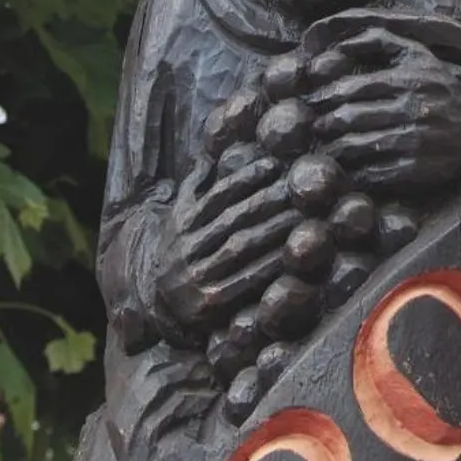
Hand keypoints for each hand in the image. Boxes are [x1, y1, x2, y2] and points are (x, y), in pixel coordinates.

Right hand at [151, 155, 298, 335]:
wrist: (157, 306)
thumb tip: (209, 154)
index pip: (217, 195)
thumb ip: (194, 188)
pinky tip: (291, 254)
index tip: (274, 165)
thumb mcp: (178, 220)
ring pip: (239, 247)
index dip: (245, 178)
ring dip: (274, 230)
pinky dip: (269, 266)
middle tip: (297, 188)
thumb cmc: (181, 254)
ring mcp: (197, 277)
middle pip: (232, 219)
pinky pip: (243, 281)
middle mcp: (186, 248)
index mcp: (181, 225)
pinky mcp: (209, 303)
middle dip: (267, 201)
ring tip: (302, 217)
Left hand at [305, 27, 460, 195]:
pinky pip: (373, 172)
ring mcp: (416, 141)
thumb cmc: (435, 84)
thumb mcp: (414, 53)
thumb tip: (336, 44)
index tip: (314, 101)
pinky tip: (347, 166)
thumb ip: (377, 40)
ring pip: (357, 146)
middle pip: (351, 117)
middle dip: (325, 123)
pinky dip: (353, 171)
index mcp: (409, 79)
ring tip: (326, 146)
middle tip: (315, 126)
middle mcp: (414, 109)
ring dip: (334, 148)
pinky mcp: (417, 170)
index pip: (353, 87)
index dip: (326, 95)